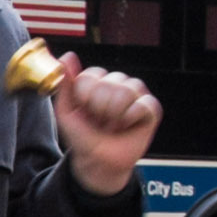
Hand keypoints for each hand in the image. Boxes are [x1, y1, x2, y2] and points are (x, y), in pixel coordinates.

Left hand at [47, 57, 161, 197]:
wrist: (98, 161)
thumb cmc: (82, 136)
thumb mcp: (66, 111)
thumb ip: (65, 84)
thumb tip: (67, 55)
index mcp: (97, 82)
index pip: (90, 76)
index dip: (84, 97)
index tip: (83, 112)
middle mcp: (117, 83)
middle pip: (108, 84)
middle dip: (99, 109)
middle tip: (99, 122)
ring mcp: (136, 94)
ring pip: (125, 91)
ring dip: (114, 115)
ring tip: (112, 125)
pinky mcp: (151, 107)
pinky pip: (142, 104)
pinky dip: (131, 118)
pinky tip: (127, 125)